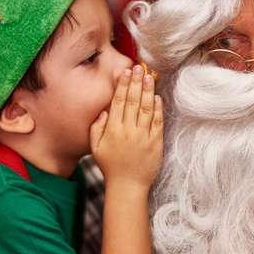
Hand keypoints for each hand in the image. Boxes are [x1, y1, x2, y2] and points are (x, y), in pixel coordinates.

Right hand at [90, 64, 163, 190]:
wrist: (127, 186)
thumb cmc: (110, 166)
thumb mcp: (95, 148)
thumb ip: (96, 127)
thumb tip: (104, 110)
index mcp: (112, 130)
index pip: (118, 102)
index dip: (122, 85)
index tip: (125, 72)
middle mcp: (128, 131)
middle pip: (133, 101)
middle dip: (136, 82)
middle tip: (138, 67)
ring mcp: (143, 137)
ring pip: (146, 108)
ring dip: (148, 91)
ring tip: (149, 76)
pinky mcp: (156, 143)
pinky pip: (157, 122)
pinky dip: (158, 108)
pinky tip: (157, 97)